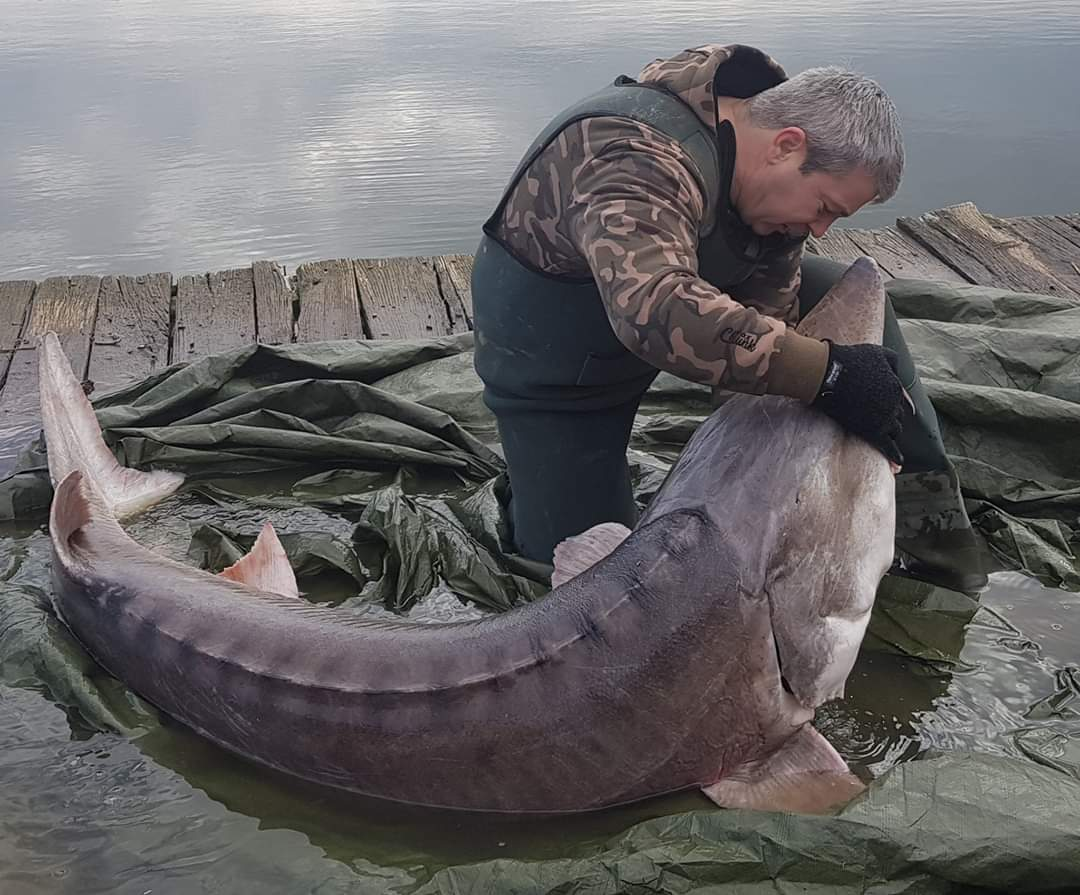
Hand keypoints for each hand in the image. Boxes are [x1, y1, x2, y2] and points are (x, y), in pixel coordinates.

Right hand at [811, 342, 906, 464]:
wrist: (828, 374)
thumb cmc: (849, 360)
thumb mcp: (877, 352)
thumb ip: (893, 361)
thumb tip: (899, 370)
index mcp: (896, 386)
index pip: (901, 401)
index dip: (895, 407)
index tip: (893, 411)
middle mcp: (894, 403)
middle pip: (897, 417)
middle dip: (890, 419)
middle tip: (877, 422)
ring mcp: (884, 418)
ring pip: (893, 432)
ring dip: (889, 434)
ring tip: (882, 438)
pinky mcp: (872, 430)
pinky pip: (888, 447)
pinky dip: (894, 457)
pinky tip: (898, 464)